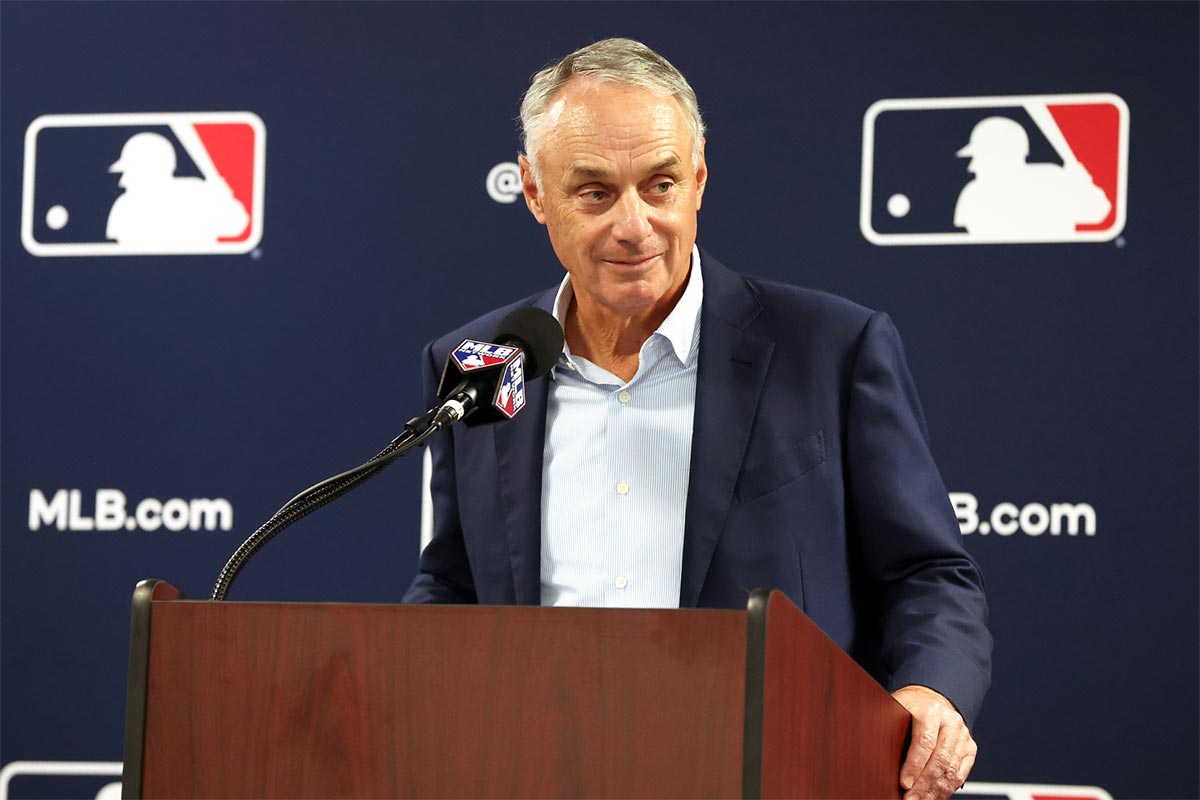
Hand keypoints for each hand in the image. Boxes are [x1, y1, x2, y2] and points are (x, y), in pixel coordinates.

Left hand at [892, 685, 976, 799]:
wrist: (932, 699)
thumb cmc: (910, 707)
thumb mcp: (896, 709)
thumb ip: (889, 727)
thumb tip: (873, 752)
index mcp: (930, 710)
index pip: (924, 742)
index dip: (914, 766)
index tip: (904, 783)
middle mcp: (950, 721)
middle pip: (940, 759)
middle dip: (924, 784)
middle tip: (910, 798)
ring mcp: (962, 735)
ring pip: (951, 770)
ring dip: (935, 790)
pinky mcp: (969, 747)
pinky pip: (960, 773)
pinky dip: (947, 789)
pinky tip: (935, 795)